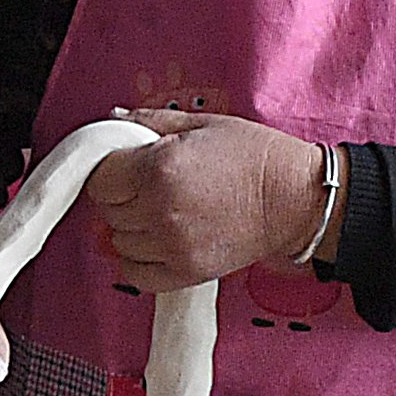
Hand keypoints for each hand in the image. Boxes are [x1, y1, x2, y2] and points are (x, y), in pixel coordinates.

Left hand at [90, 115, 324, 291]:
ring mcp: (172, 245)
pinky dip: (137, 260)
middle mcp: (160, 209)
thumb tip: (115, 121)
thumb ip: (151, 123)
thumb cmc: (255, 157)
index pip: (100, 179)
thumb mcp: (203, 124)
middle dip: (121, 196)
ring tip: (160, 213)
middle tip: (147, 186)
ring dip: (131, 228)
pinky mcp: (186, 272)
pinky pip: (135, 273)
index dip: (110, 171)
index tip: (125, 168)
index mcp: (160, 167)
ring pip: (119, 241)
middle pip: (107, 210)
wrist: (295, 198)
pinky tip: (156, 243)